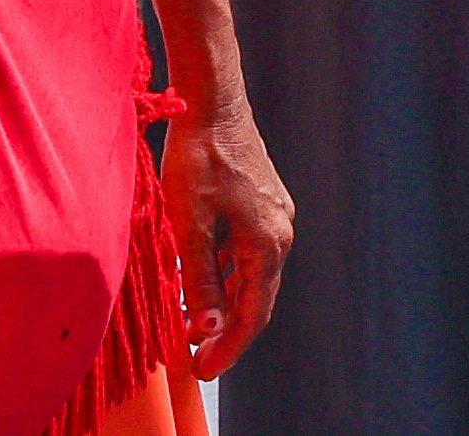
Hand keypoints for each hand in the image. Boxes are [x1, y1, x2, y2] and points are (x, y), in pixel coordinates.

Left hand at [167, 96, 291, 376]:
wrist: (213, 99)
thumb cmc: (198, 156)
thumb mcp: (189, 221)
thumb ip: (198, 278)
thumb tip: (208, 329)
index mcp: (267, 243)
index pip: (252, 315)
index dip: (227, 347)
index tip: (202, 370)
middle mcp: (280, 233)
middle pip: (256, 299)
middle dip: (226, 331)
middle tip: (194, 357)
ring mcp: (274, 216)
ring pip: (250, 275)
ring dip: (223, 302)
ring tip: (190, 324)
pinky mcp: (263, 203)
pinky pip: (246, 252)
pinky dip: (224, 273)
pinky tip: (198, 279)